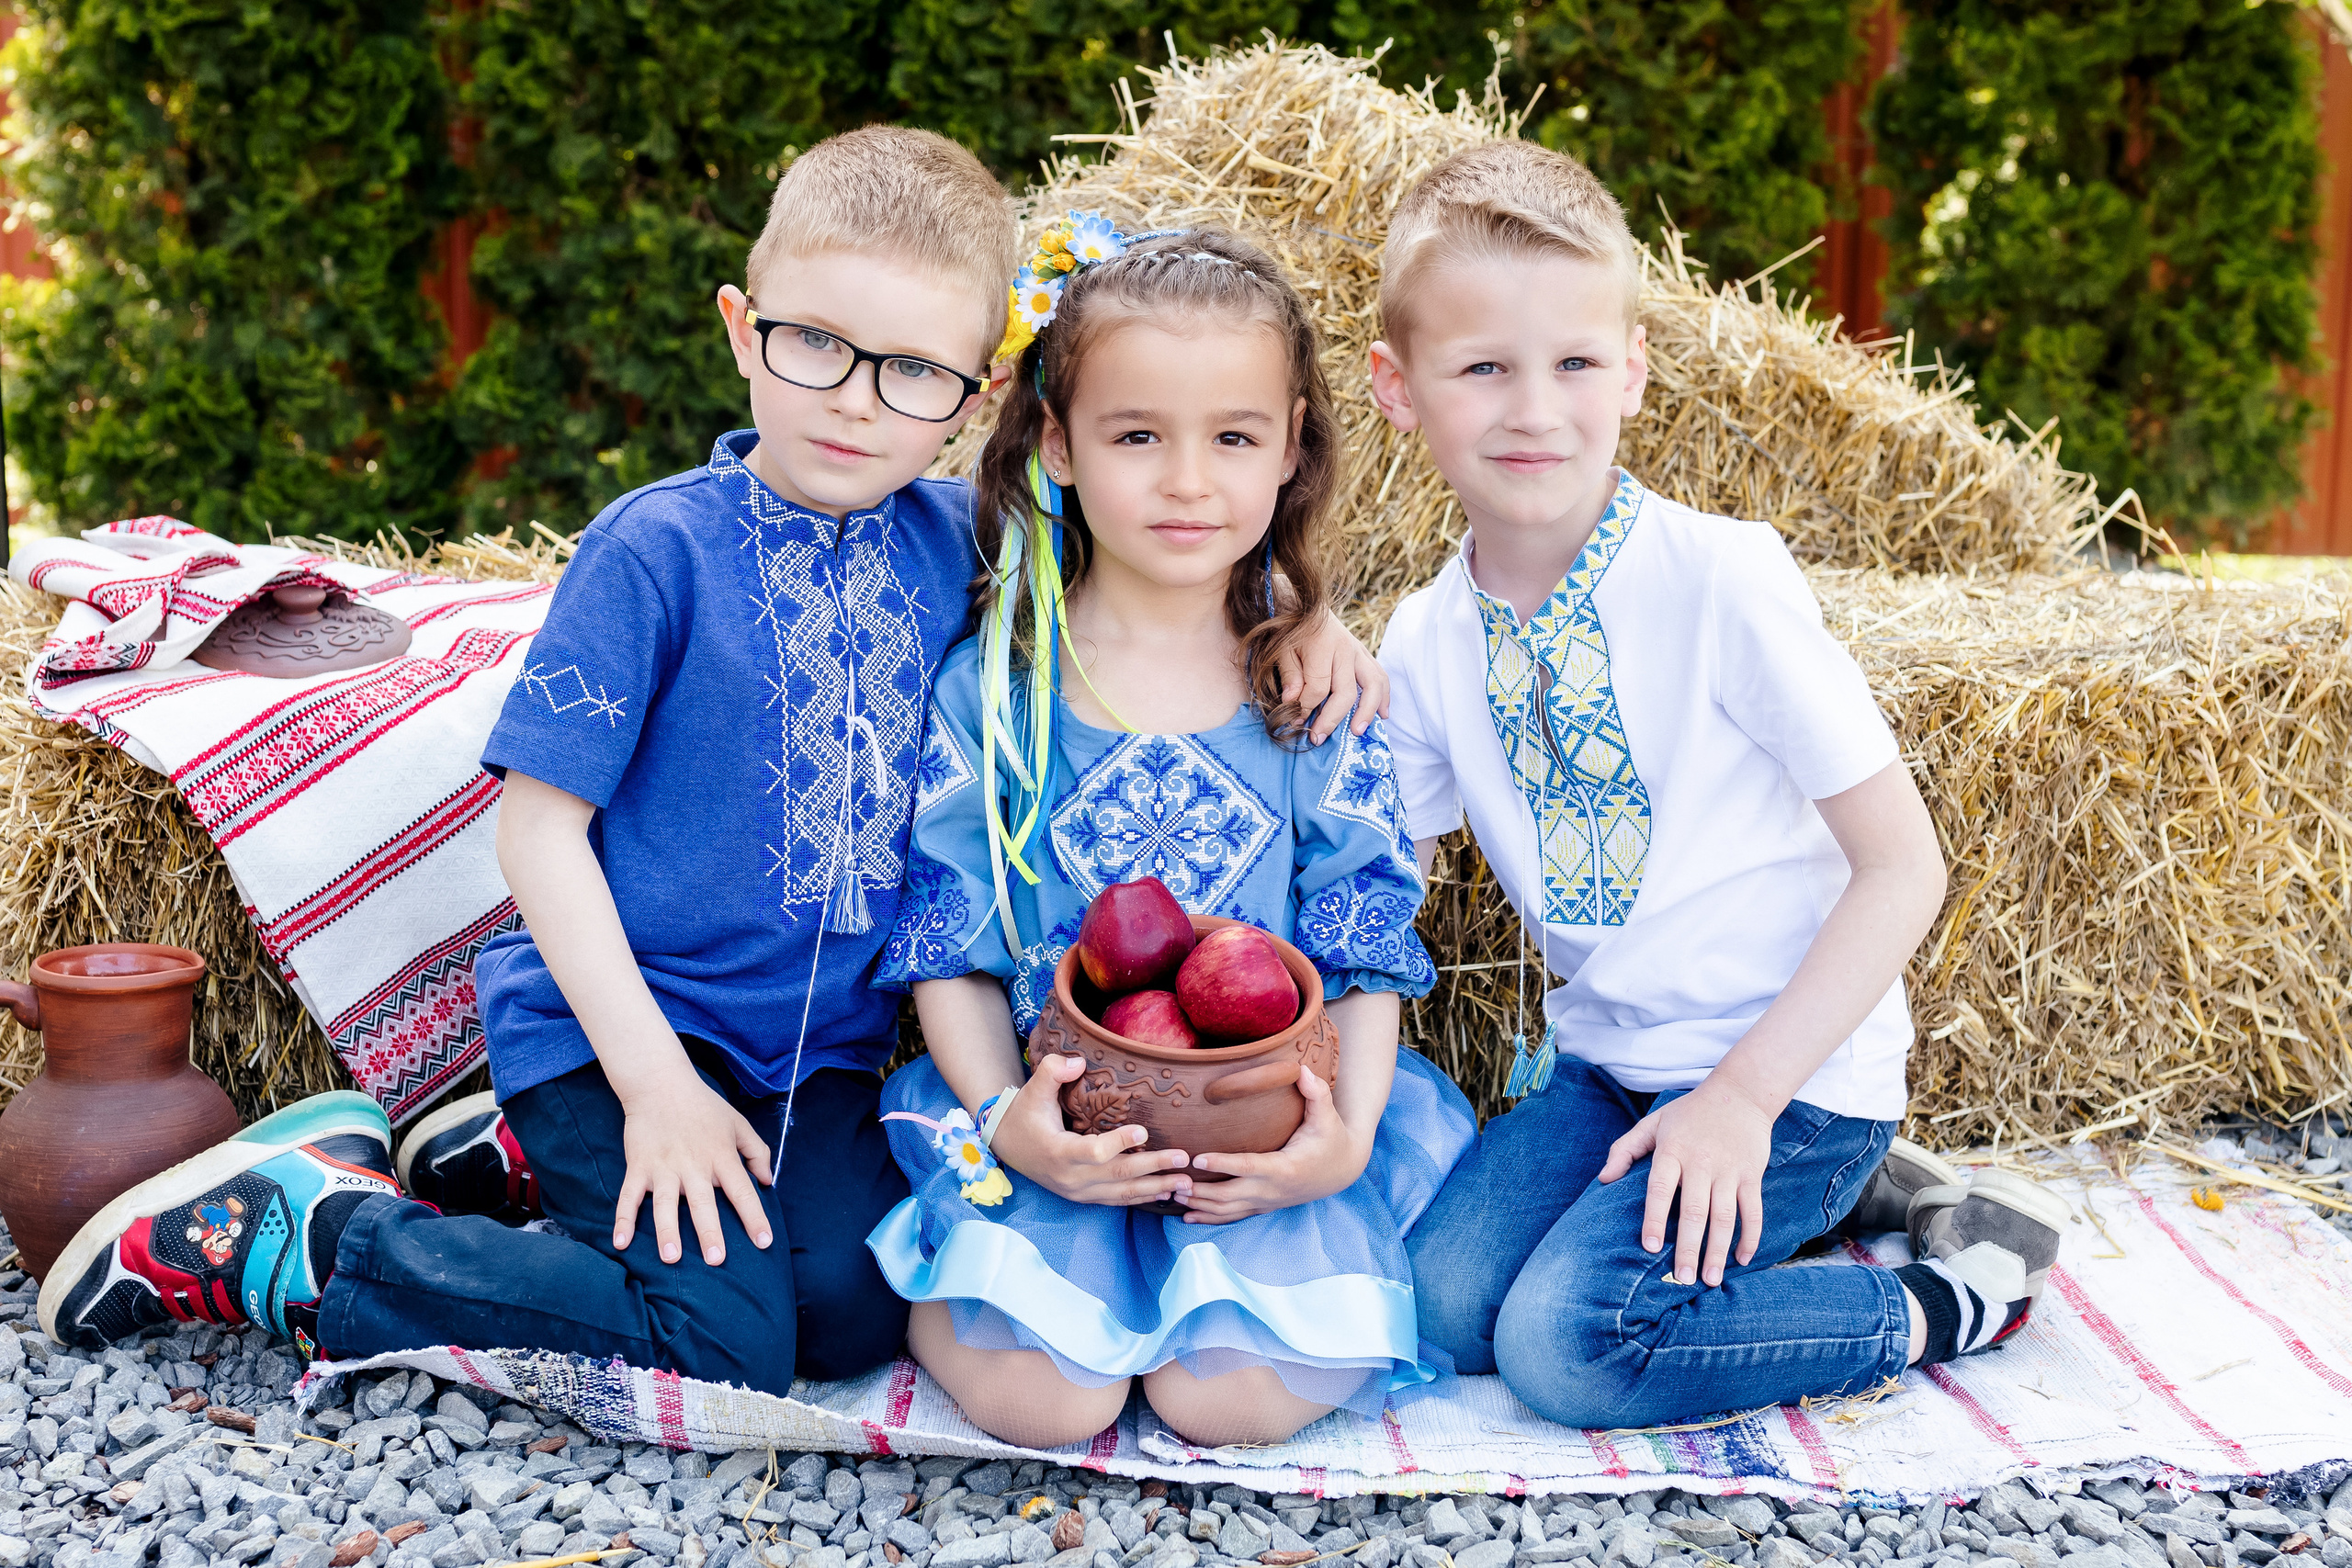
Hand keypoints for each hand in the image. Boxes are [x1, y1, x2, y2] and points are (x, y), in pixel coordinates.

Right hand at [614, 1074, 774, 1265]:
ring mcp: (664, 1167)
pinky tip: (620, 1242)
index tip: (764, 1242)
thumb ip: (757, 1152)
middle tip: (716, 1260)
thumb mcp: (738, 1123)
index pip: (743, 1192)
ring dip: (667, 1231)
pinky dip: (623, 1219)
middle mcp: (694, 1165)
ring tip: (671, 1257)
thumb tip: (768, 1181)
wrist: (661, 1084)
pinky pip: (629, 1197)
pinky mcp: (639, 1167)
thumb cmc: (704, 1106)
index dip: (755, 1217)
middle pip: (704, 1203)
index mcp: (721, 1156)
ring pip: (666, 1204)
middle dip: (710, 1232)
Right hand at [990, 1054, 1193, 1206]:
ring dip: (1156, 1188)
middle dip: (1154, 1168)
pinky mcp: (1084, 1197)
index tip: (1144, 1131)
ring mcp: (1078, 1192)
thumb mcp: (1033, 1089)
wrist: (1005, 1146)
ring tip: (1186, 1184)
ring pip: (1122, 1193)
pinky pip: (1117, 1200)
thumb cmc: (1024, 1114)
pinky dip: (1142, 1198)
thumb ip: (1053, 1071)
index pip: (1094, 1152)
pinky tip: (1165, 1193)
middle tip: (1183, 1158)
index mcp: (1058, 1152)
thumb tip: (1079, 1062)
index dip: (1119, 1143)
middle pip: (1118, 1175)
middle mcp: (1070, 1178)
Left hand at [1180, 1068, 1365, 1223]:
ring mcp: (1268, 1202)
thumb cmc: (1331, 1138)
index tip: (1197, 1159)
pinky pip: (1233, 1217)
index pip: (1248, 1166)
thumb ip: (1315, 1092)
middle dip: (1200, 1191)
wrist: (1341, 1170)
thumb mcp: (1327, 1115)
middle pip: (1230, 1196)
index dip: (1222, 1164)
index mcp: (1285, 1167)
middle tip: (1171, 1182)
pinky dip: (1209, 1217)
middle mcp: (1273, 1190)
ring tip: (1171, 1196)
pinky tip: (1187, 1215)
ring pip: (1228, 1211)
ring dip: (1199, 1206)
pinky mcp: (1264, 1207)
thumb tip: (1302, 1069)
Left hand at [1280, 609, 1389, 741]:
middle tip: (1319, 738)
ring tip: (1358, 731)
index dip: (1306, 708)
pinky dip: (1384, 697)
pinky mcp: (1365, 654)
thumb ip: (1289, 674)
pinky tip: (1383, 714)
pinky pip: (1381, 676)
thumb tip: (1293, 702)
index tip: (1296, 721)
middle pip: (1347, 691)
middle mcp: (1345, 648)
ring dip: (1368, 711)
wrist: (1305, 603)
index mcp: (1322, 645)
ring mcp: (1359, 651)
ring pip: (1374, 684)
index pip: (1318, 687)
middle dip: (1333, 718)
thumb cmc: (1291, 628)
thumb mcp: (1281, 648)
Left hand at [1597, 1078, 1774, 1286]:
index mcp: (1672, 1151)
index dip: (1653, 1218)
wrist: (1740, 1094)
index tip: (1649, 1246)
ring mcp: (1729, 1171)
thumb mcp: (1653, 1123)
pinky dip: (1750, 1237)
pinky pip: (1753, 1211)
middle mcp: (1701, 1163)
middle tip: (1681, 1278)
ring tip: (1711, 1279)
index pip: (1660, 1189)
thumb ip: (1625, 1150)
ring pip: (1724, 1217)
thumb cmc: (1689, 1113)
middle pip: (1694, 1211)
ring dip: (1718, 1251)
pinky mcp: (1751, 1175)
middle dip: (1688, 1248)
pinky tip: (1742, 1259)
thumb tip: (1603, 1180)